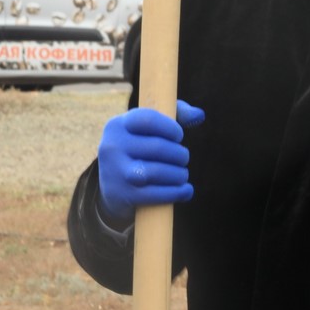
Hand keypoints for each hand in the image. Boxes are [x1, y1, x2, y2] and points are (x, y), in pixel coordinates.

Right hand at [97, 101, 205, 224]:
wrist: (110, 191)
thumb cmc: (136, 152)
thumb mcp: (146, 130)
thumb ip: (174, 114)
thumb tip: (198, 115)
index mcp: (117, 125)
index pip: (148, 119)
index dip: (170, 127)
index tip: (178, 136)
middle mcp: (112, 146)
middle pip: (158, 147)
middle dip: (179, 154)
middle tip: (184, 158)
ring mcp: (116, 172)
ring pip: (157, 172)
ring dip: (178, 174)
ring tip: (182, 175)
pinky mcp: (122, 195)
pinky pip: (156, 194)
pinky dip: (177, 192)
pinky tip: (185, 190)